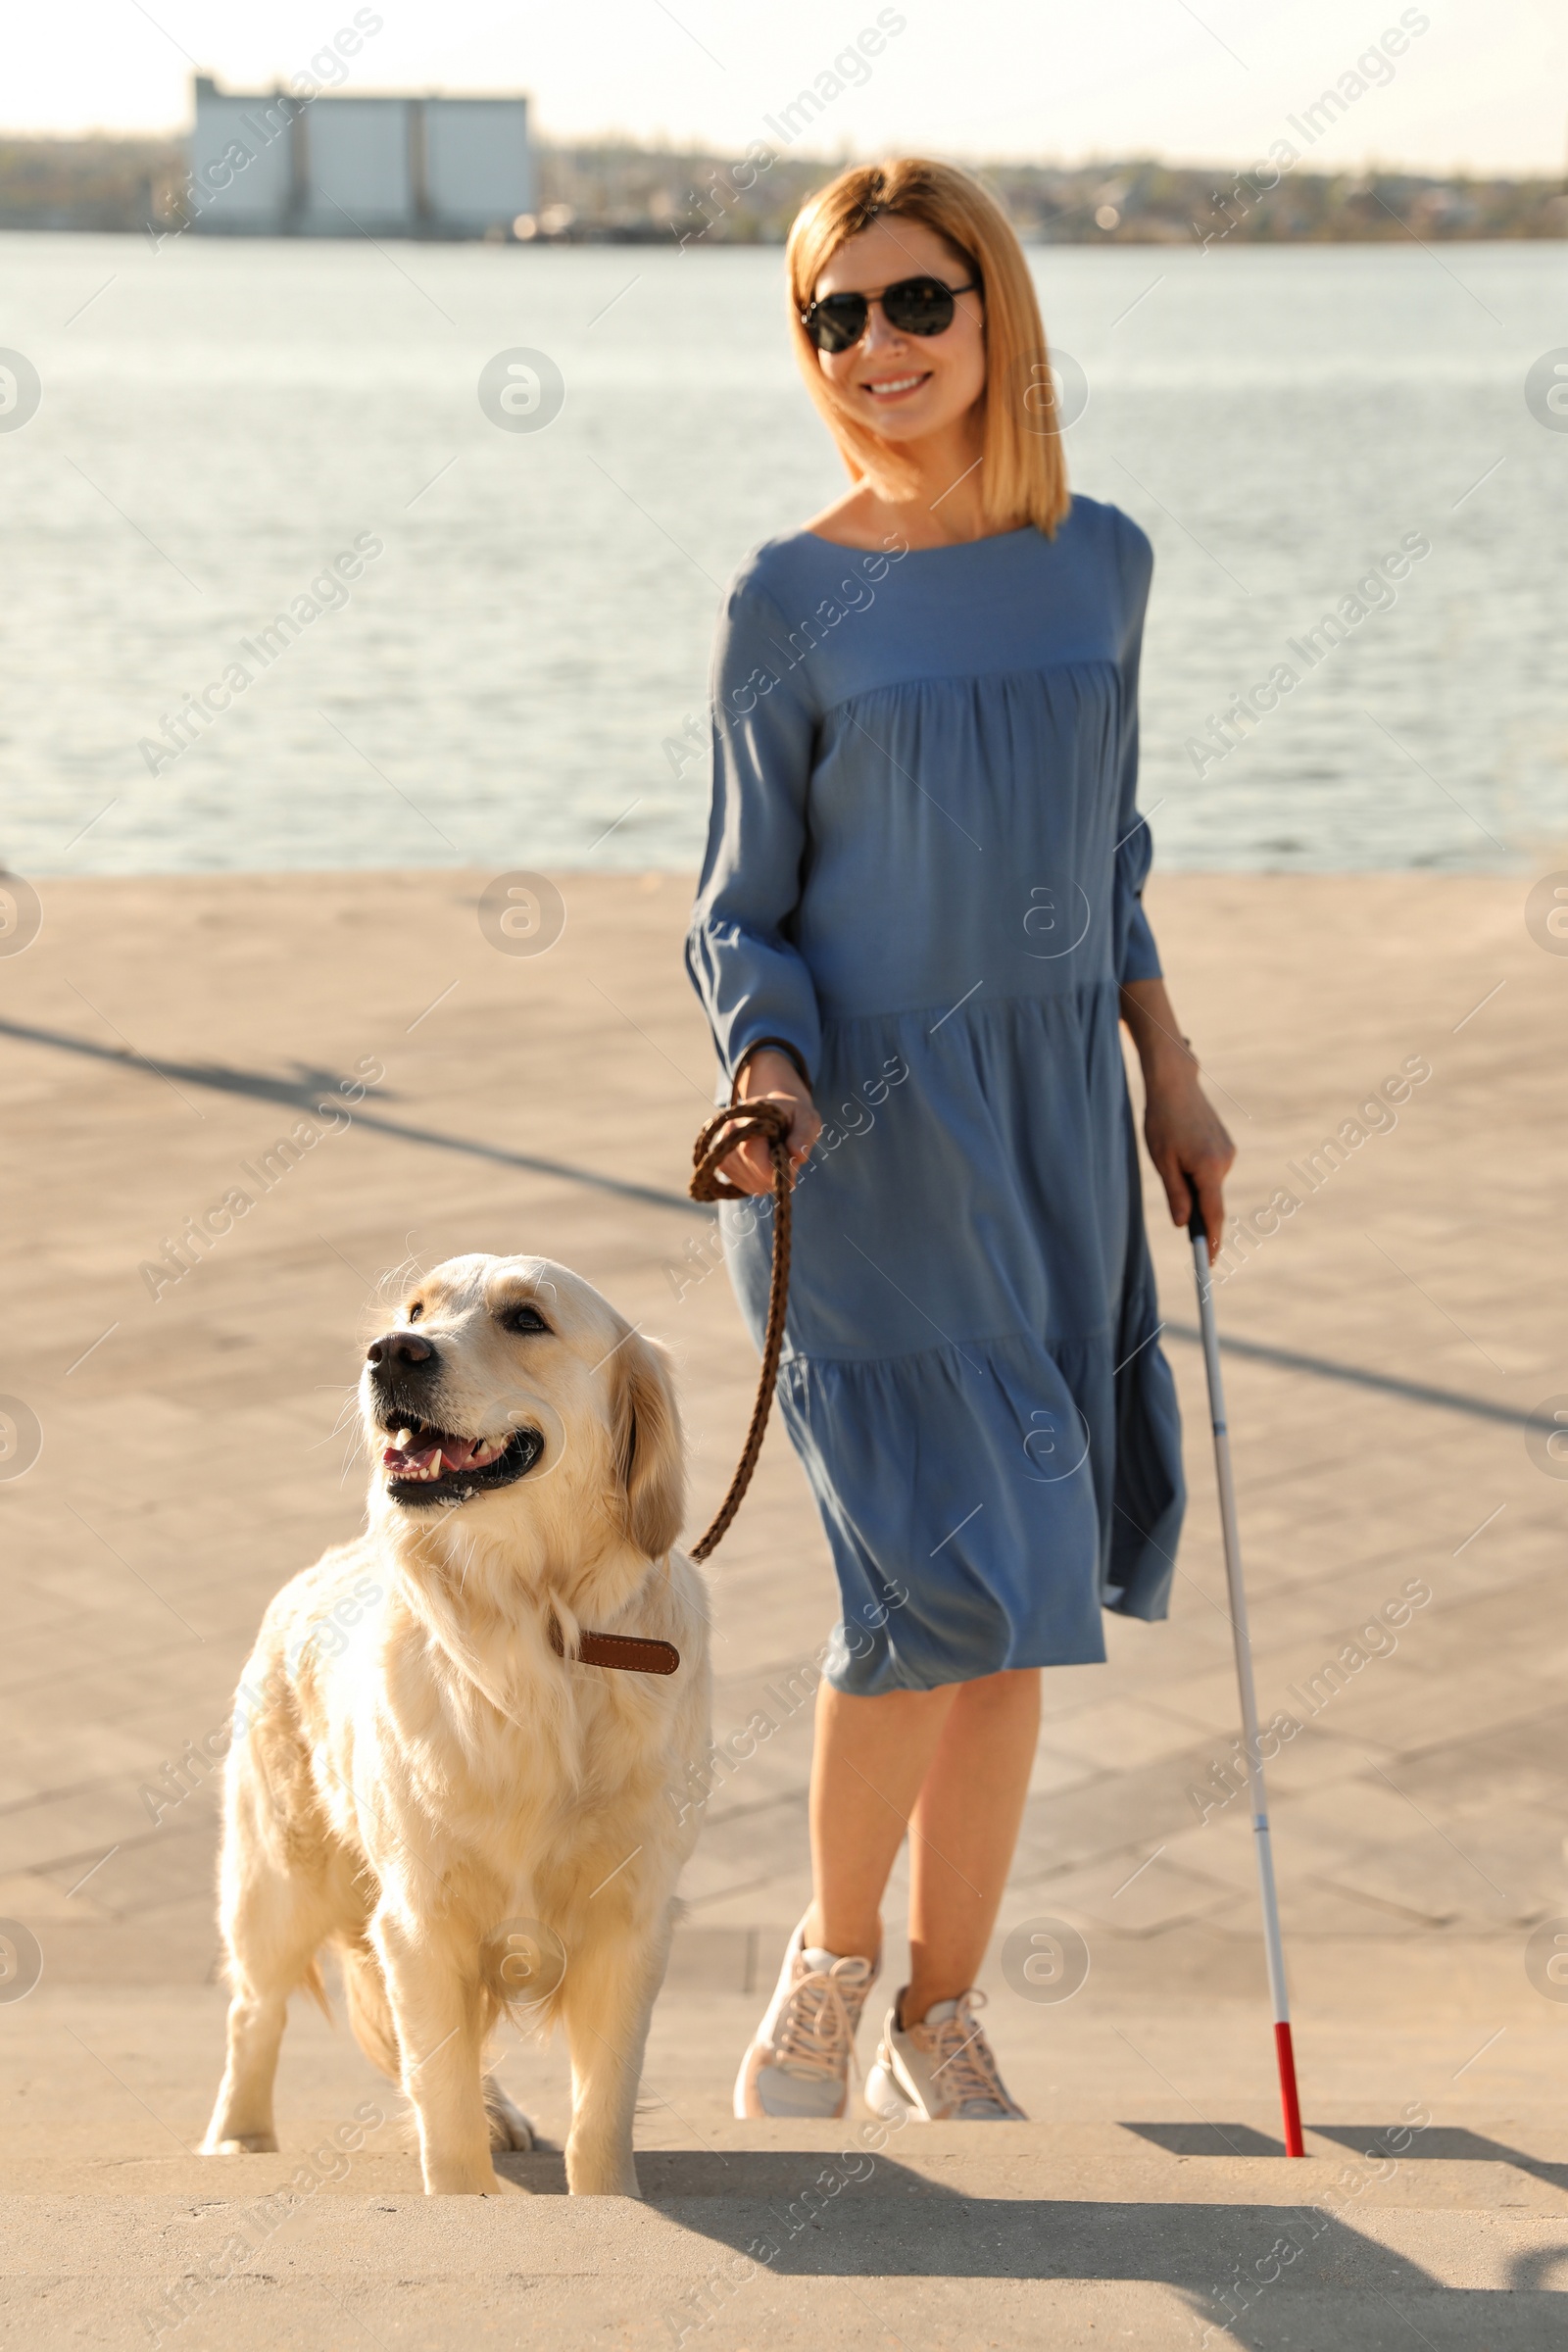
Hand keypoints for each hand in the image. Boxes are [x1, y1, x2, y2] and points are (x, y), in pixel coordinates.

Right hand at [719, 1049, 822, 1196]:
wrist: (776, 1112)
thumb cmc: (793, 1115)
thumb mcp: (807, 1118)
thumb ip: (804, 1134)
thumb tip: (798, 1155)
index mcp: (749, 1115)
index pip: (751, 1150)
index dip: (772, 1168)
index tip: (792, 1174)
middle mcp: (729, 1131)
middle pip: (748, 1168)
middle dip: (774, 1176)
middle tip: (790, 1166)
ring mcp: (722, 1148)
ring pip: (747, 1181)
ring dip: (769, 1180)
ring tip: (778, 1163)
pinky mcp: (723, 1163)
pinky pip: (744, 1185)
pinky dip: (761, 1184)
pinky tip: (768, 1170)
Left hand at [1142, 1062, 1233, 1259]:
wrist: (1175, 1085)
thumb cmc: (1162, 1122)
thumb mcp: (1162, 1161)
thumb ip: (1176, 1195)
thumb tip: (1183, 1224)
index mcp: (1209, 1168)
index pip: (1214, 1214)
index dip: (1213, 1241)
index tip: (1211, 1262)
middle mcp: (1225, 1161)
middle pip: (1213, 1201)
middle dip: (1201, 1217)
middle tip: (1188, 1235)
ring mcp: (1229, 1152)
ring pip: (1211, 1185)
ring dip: (1195, 1189)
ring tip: (1171, 1166)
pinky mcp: (1227, 1145)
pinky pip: (1212, 1171)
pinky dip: (1199, 1175)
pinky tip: (1182, 1157)